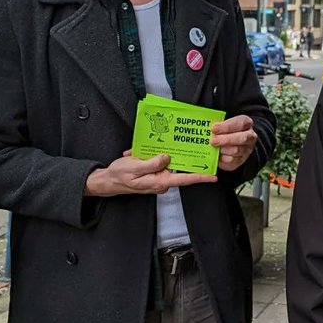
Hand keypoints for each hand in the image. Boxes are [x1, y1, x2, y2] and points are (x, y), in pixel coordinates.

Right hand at [85, 152, 216, 196]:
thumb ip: (152, 163)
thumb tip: (166, 157)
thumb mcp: (134, 167)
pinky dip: (158, 155)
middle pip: (180, 169)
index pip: (184, 179)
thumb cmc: (120, 176)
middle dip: (189, 158)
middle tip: (197, 145)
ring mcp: (158, 177)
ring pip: (171, 164)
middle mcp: (161, 181)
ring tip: (175, 141)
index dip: (200, 177)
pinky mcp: (154, 173)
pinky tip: (151, 149)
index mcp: (159, 181)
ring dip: (172, 154)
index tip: (213, 176)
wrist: (109, 180)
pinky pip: (161, 163)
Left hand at [209, 115, 256, 170]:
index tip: (214, 128)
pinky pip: (232, 161)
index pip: (239, 123)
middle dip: (225, 139)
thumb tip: (205, 126)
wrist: (229, 143)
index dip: (226, 126)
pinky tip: (216, 155)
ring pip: (236, 151)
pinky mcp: (240, 161)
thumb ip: (217, 125)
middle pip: (241, 138)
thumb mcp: (223, 124)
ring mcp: (246, 150)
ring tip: (213, 148)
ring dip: (223, 149)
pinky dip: (222, 159)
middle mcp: (250, 137)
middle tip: (213, 141)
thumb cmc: (224, 130)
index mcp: (246, 123)